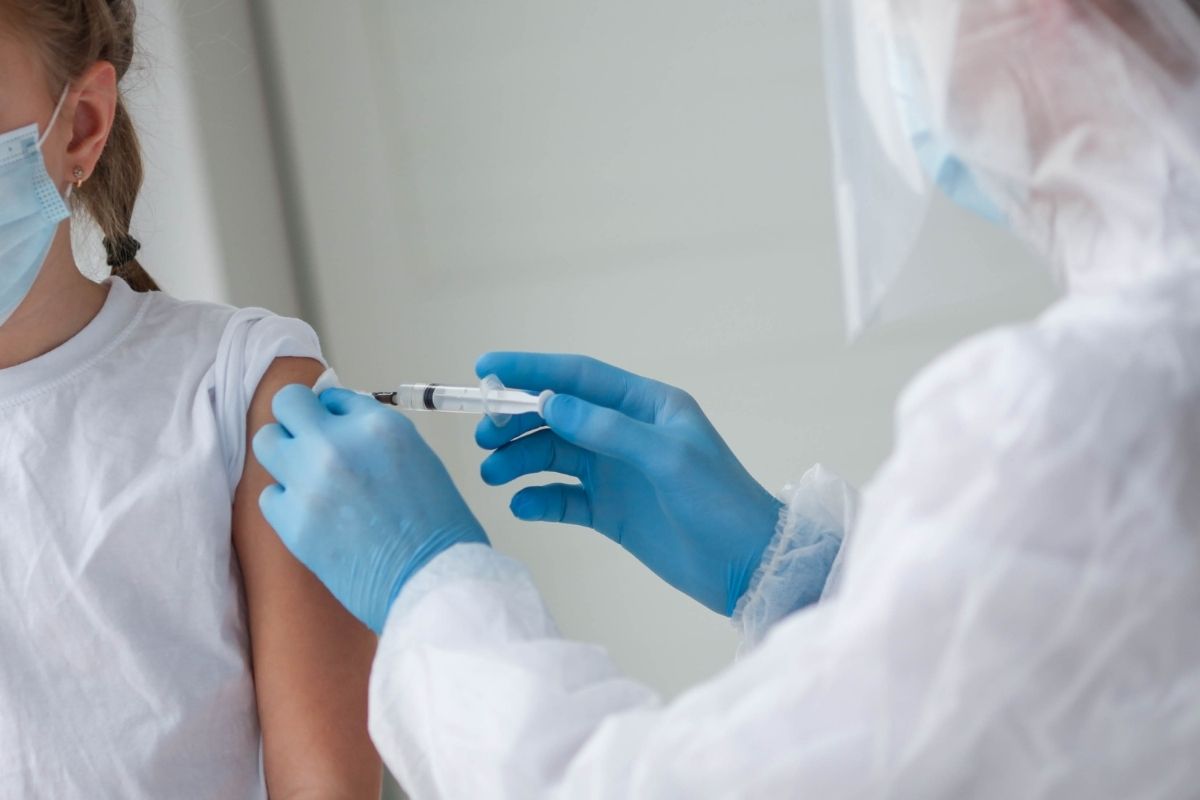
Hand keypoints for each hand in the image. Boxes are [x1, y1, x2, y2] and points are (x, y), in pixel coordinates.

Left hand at [253, 385, 487, 633]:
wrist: (432, 579)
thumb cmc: (436, 527)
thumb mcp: (418, 458)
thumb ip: (374, 436)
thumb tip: (342, 427)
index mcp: (378, 426)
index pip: (333, 397)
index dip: (333, 415)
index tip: (336, 430)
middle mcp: (338, 445)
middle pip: (288, 403)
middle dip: (298, 420)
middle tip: (310, 442)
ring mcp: (310, 482)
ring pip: (267, 442)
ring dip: (284, 454)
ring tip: (306, 477)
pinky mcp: (292, 521)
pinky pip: (268, 494)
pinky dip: (286, 501)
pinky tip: (311, 514)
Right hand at [476, 353, 781, 615]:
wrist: (747, 567)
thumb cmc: (720, 503)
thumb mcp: (669, 459)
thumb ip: (609, 430)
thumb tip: (550, 403)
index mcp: (647, 406)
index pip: (578, 376)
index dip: (530, 368)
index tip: (484, 366)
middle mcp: (626, 433)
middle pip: (556, 415)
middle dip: (515, 420)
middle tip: (482, 436)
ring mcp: (616, 473)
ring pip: (553, 455)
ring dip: (519, 459)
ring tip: (492, 474)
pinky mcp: (610, 511)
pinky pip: (562, 497)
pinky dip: (538, 498)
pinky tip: (522, 505)